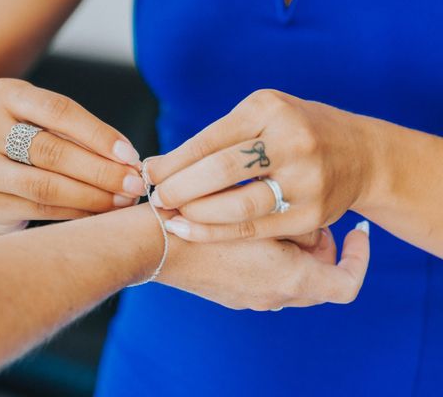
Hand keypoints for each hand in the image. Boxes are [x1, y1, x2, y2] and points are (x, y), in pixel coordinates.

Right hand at [0, 78, 145, 232]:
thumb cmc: (26, 138)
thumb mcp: (44, 119)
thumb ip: (79, 133)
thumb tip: (129, 161)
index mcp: (4, 94)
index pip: (59, 111)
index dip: (98, 135)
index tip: (131, 156)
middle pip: (51, 151)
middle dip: (101, 171)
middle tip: (134, 185)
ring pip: (45, 186)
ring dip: (92, 196)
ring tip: (122, 201)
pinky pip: (40, 210)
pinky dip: (76, 213)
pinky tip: (99, 214)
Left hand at [146, 89, 373, 242]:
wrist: (358, 154)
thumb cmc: (293, 131)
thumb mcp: (261, 116)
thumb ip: (218, 137)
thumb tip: (159, 166)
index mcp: (269, 110)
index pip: (210, 139)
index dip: (174, 161)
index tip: (149, 174)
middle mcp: (291, 141)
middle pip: (221, 170)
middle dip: (179, 188)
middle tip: (155, 198)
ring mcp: (305, 180)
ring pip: (238, 205)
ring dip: (195, 214)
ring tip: (170, 216)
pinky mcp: (311, 214)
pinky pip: (254, 229)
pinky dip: (216, 233)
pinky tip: (190, 230)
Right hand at [159, 221, 370, 309]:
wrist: (151, 245)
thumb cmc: (202, 223)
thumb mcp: (258, 212)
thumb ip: (294, 220)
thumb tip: (311, 225)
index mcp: (290, 279)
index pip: (347, 283)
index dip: (358, 258)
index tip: (355, 232)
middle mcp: (273, 295)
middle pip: (317, 276)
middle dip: (318, 245)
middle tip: (305, 213)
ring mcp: (249, 298)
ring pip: (289, 276)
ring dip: (290, 249)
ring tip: (272, 215)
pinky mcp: (228, 293)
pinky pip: (262, 277)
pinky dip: (265, 256)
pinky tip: (246, 228)